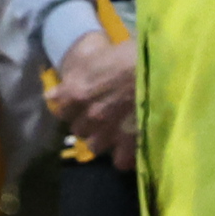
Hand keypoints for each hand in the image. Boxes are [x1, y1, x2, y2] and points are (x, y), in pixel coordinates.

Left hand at [55, 32, 138, 166]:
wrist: (159, 69)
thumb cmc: (126, 55)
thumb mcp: (92, 56)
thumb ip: (73, 75)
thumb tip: (55, 91)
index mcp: (75, 93)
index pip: (60, 110)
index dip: (70, 108)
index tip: (77, 105)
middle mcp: (89, 116)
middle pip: (78, 130)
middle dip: (86, 124)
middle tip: (99, 118)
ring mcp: (110, 132)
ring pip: (94, 147)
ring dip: (101, 141)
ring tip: (113, 133)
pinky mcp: (131, 142)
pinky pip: (120, 160)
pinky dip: (123, 157)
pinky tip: (128, 150)